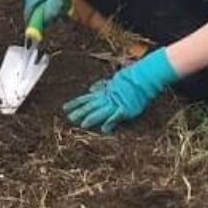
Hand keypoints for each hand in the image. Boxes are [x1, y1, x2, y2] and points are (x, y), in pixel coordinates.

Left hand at [62, 50, 178, 131]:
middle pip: (91, 106)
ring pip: (101, 112)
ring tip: (83, 125)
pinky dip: (111, 122)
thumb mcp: (112, 82)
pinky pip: (117, 117)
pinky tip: (104, 129)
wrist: (142, 77)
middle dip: (80, 112)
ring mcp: (116, 103)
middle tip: (69, 118)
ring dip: (92, 118)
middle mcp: (107, 98)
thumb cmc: (129, 79)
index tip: (64, 108)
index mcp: (103, 92)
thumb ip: (101, 87)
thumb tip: (91, 89)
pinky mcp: (126, 109)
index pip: (86, 98)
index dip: (75, 103)